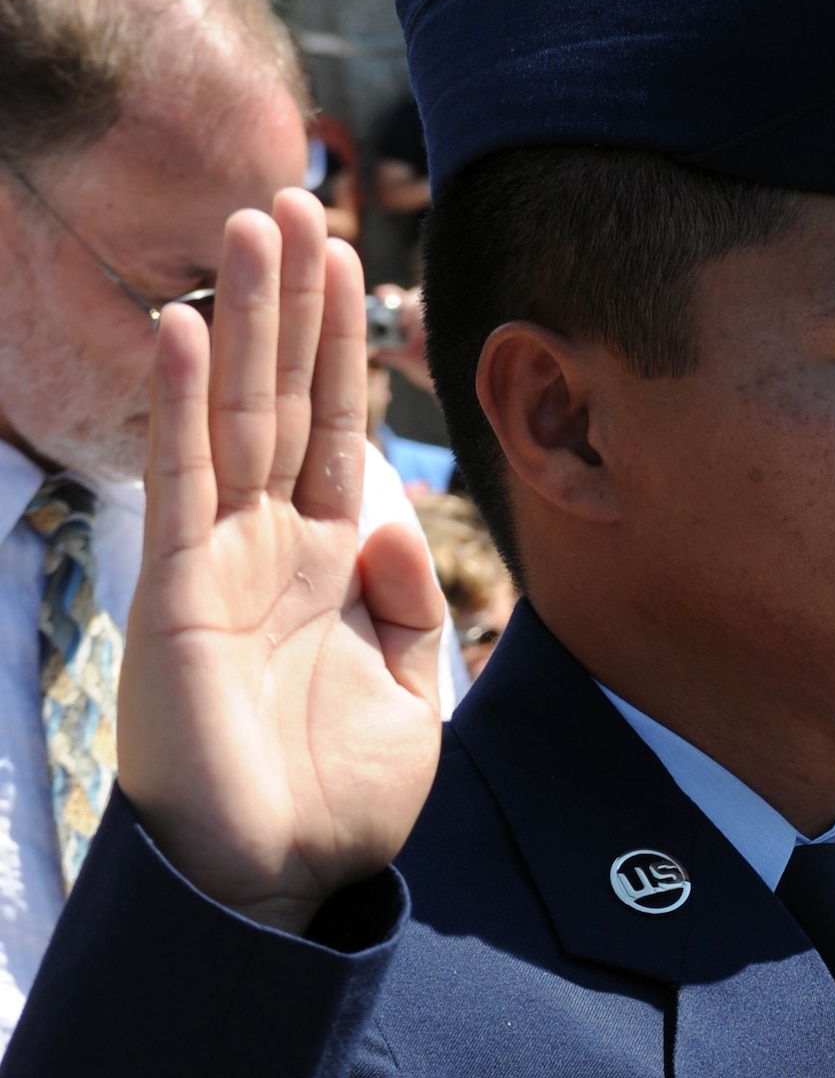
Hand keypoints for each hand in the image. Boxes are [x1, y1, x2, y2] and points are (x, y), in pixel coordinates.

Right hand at [118, 190, 444, 933]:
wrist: (277, 880)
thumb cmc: (338, 799)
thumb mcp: (415, 699)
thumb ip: (415, 605)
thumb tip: (390, 525)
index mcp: (332, 566)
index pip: (340, 432)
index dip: (347, 350)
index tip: (355, 260)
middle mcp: (274, 547)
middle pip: (287, 399)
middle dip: (296, 304)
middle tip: (294, 197)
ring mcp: (222, 563)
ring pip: (236, 417)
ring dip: (245, 322)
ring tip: (250, 225)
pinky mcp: (177, 594)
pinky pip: (180, 484)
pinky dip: (182, 409)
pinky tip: (186, 333)